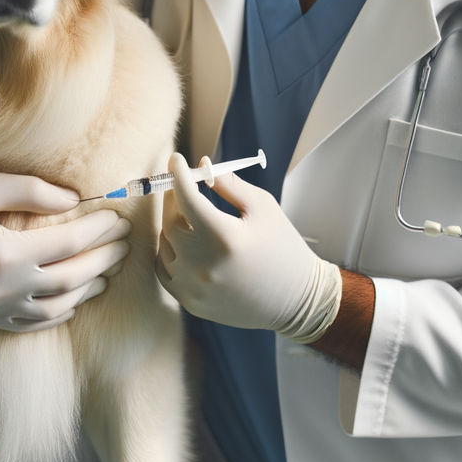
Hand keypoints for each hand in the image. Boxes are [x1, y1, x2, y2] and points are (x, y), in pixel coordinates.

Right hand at [0, 168, 129, 330]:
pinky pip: (26, 323)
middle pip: (69, 278)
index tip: (118, 217)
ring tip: (107, 273)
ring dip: (86, 290)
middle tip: (125, 244)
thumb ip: (33, 191)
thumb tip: (75, 200)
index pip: (68, 244)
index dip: (99, 230)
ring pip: (53, 307)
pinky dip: (56, 313)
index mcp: (1, 253)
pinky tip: (71, 300)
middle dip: (102, 259)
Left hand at [157, 153, 340, 342]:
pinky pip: (165, 270)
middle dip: (174, 199)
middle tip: (184, 187)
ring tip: (191, 217)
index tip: (175, 159)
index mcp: (224, 237)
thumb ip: (229, 184)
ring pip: (165, 245)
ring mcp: (194, 288)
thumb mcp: (263, 207)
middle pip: (170, 222)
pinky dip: (169, 251)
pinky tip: (186, 242)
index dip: (178, 175)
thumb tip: (202, 166)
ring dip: (173, 225)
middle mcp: (203, 265)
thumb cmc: (282, 247)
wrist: (296, 299)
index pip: (186, 198)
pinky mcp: (191, 303)